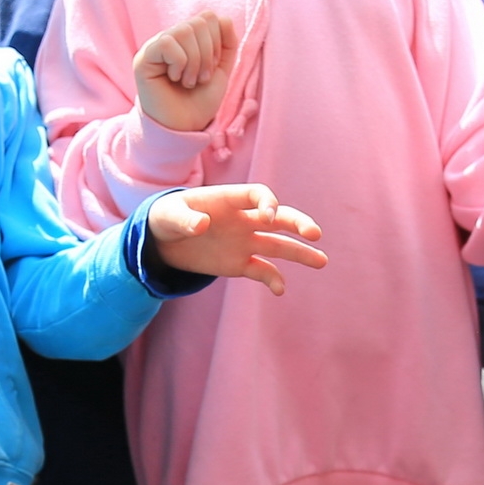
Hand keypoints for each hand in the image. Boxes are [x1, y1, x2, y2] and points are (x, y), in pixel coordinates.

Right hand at [134, 13, 238, 132]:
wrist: (184, 127)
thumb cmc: (199, 101)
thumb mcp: (221, 70)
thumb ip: (227, 44)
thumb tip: (225, 19)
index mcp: (187, 39)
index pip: (208, 17)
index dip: (217, 42)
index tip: (212, 68)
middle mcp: (169, 39)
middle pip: (199, 22)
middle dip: (208, 53)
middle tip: (201, 78)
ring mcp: (155, 47)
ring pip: (184, 31)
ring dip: (195, 61)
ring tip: (189, 81)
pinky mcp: (143, 58)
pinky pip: (168, 43)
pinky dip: (179, 63)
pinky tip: (174, 79)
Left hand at [149, 184, 326, 296]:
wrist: (161, 240)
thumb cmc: (166, 217)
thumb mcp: (169, 215)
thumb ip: (185, 219)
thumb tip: (201, 225)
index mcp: (229, 200)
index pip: (258, 194)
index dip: (268, 203)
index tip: (269, 217)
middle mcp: (243, 219)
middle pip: (279, 218)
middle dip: (298, 224)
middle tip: (315, 234)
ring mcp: (244, 242)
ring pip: (278, 245)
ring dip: (299, 252)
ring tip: (322, 261)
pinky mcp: (239, 263)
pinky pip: (261, 271)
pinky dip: (272, 279)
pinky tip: (280, 290)